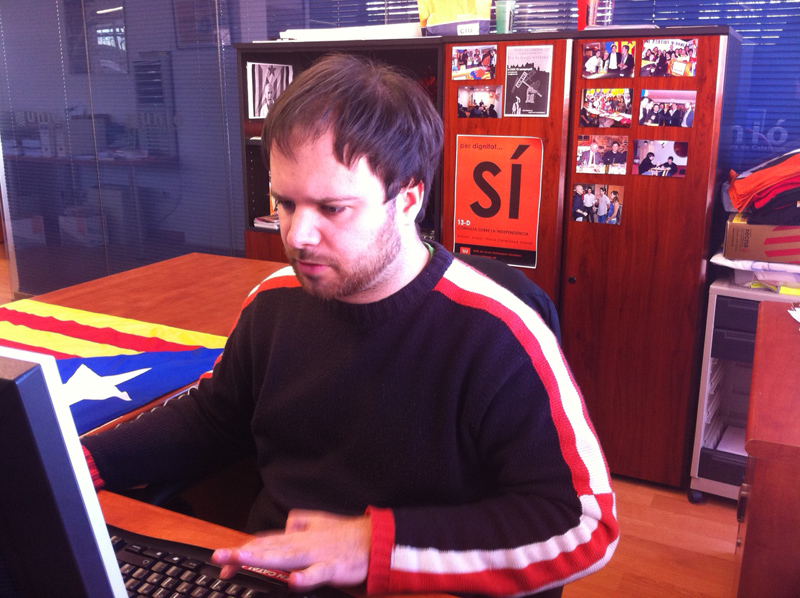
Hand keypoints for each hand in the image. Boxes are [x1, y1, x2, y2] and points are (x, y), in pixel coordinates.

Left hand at [211, 510, 370, 590]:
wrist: (376, 540)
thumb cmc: (347, 535)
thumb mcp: (320, 523)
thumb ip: (301, 522)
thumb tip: (285, 524)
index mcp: (299, 536)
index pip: (265, 542)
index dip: (243, 550)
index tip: (222, 560)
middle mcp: (303, 543)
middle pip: (268, 548)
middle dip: (242, 553)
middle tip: (218, 558)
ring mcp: (317, 555)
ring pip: (286, 557)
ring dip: (262, 559)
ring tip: (241, 561)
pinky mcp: (334, 567)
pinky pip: (318, 572)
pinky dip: (306, 577)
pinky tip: (293, 581)